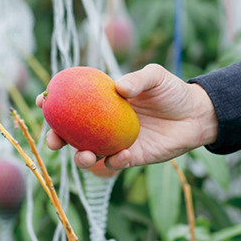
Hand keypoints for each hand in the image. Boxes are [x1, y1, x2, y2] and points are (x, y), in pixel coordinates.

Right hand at [36, 64, 218, 169]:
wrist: (196, 115)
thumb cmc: (172, 91)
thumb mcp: (156, 77)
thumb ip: (139, 79)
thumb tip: (118, 88)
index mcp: (103, 102)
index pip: (72, 102)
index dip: (54, 102)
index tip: (44, 100)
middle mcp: (103, 124)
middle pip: (71, 133)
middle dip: (56, 138)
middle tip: (53, 140)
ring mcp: (115, 142)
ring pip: (88, 153)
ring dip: (80, 157)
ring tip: (85, 155)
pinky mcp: (130, 158)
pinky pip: (115, 163)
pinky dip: (114, 161)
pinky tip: (121, 155)